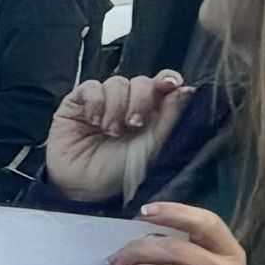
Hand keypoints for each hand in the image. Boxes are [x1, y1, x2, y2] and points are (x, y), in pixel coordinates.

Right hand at [42, 70, 188, 204]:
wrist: (83, 185)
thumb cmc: (120, 171)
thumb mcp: (152, 147)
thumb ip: (170, 117)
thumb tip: (187, 89)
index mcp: (151, 113)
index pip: (162, 84)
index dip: (167, 79)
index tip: (170, 84)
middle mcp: (128, 103)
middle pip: (141, 81)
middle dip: (140, 100)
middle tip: (133, 124)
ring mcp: (103, 101)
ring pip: (116, 83)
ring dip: (116, 107)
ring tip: (111, 131)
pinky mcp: (77, 102)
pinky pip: (91, 87)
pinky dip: (96, 102)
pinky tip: (93, 121)